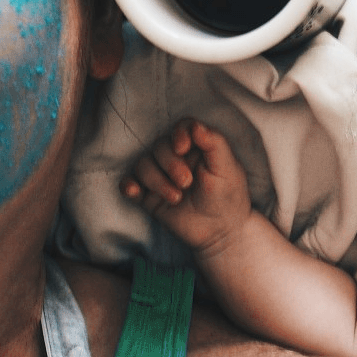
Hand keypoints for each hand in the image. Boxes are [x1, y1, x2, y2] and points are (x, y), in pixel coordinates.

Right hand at [122, 118, 252, 254]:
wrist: (220, 231)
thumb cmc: (228, 195)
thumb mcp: (227, 168)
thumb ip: (214, 143)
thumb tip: (195, 126)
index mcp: (196, 146)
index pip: (181, 128)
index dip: (178, 134)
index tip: (182, 148)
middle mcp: (176, 158)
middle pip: (160, 146)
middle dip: (170, 164)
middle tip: (186, 183)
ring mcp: (161, 176)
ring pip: (143, 165)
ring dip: (156, 180)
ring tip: (176, 198)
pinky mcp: (149, 196)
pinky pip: (130, 184)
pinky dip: (128, 185)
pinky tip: (134, 192)